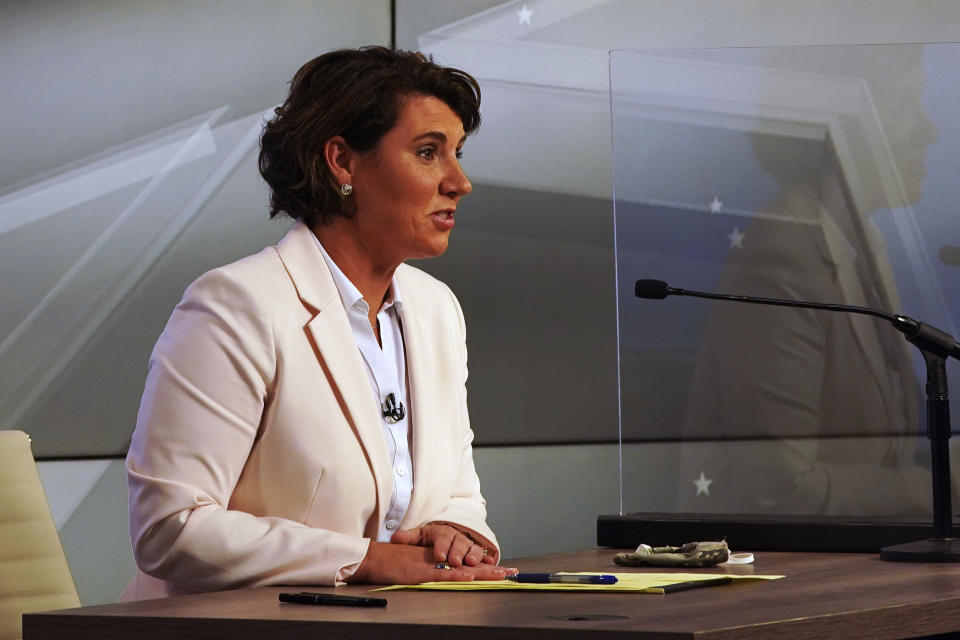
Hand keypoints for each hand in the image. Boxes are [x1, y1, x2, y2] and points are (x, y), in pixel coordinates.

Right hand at [346, 541, 513, 584]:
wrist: (372, 558)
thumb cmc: (391, 563)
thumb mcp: (415, 566)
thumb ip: (431, 569)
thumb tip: (447, 575)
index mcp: (438, 558)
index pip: (465, 562)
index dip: (484, 567)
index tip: (503, 570)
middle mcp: (437, 560)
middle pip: (469, 564)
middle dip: (491, 570)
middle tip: (512, 573)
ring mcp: (429, 566)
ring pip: (460, 569)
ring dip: (481, 572)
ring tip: (500, 575)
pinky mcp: (420, 573)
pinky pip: (441, 575)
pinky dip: (456, 575)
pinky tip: (470, 576)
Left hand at [390, 522, 492, 567]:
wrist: (447, 535)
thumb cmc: (432, 538)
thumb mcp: (419, 536)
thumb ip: (408, 538)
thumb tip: (394, 538)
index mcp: (442, 532)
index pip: (442, 537)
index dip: (442, 546)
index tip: (440, 556)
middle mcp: (457, 537)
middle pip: (458, 543)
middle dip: (457, 552)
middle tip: (454, 562)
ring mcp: (468, 545)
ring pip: (472, 548)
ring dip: (473, 555)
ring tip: (471, 563)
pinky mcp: (476, 552)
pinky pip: (483, 555)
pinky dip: (488, 559)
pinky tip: (491, 564)